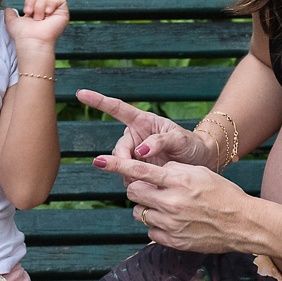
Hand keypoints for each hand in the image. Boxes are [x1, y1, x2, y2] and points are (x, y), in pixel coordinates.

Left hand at [4, 0, 68, 49]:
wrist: (31, 40)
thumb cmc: (22, 34)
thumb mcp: (12, 23)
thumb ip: (9, 15)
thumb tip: (8, 9)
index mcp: (37, 11)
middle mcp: (47, 11)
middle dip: (32, 0)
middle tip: (29, 13)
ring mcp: (56, 12)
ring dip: (39, 6)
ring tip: (38, 19)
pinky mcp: (63, 13)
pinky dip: (51, 3)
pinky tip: (47, 12)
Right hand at [75, 89, 215, 174]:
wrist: (201, 163)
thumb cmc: (192, 145)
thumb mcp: (180, 139)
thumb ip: (160, 142)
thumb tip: (139, 151)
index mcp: (143, 121)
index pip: (117, 109)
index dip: (98, 101)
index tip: (80, 94)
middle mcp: (135, 136)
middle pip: (117, 149)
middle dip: (121, 162)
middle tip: (133, 175)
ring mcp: (135, 154)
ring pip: (120, 165)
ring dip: (128, 174)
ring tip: (146, 181)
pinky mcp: (138, 169)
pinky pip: (128, 177)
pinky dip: (134, 183)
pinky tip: (146, 186)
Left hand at [93, 154, 249, 253]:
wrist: (243, 224)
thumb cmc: (223, 194)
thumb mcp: (199, 172)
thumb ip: (173, 170)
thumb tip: (153, 171)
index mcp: (178, 181)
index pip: (139, 169)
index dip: (116, 164)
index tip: (98, 160)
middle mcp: (171, 202)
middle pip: (133, 192)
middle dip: (137, 188)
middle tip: (149, 188)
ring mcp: (171, 224)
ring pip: (139, 212)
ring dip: (146, 207)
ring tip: (165, 206)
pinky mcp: (173, 241)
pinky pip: (150, 230)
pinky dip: (156, 224)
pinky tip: (173, 221)